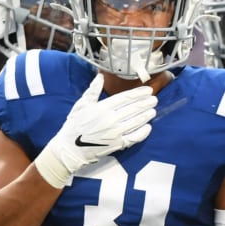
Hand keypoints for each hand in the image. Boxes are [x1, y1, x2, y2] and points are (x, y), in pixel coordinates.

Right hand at [33, 74, 157, 187]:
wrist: (70, 149)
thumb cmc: (75, 125)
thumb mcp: (81, 105)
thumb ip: (92, 90)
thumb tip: (100, 76)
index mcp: (102, 107)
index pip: (126, 98)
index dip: (139, 93)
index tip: (148, 90)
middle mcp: (110, 119)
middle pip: (134, 108)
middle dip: (146, 103)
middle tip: (154, 99)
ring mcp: (115, 132)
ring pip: (136, 121)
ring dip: (147, 115)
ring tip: (153, 110)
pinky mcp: (118, 145)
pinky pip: (135, 137)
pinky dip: (143, 132)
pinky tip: (148, 127)